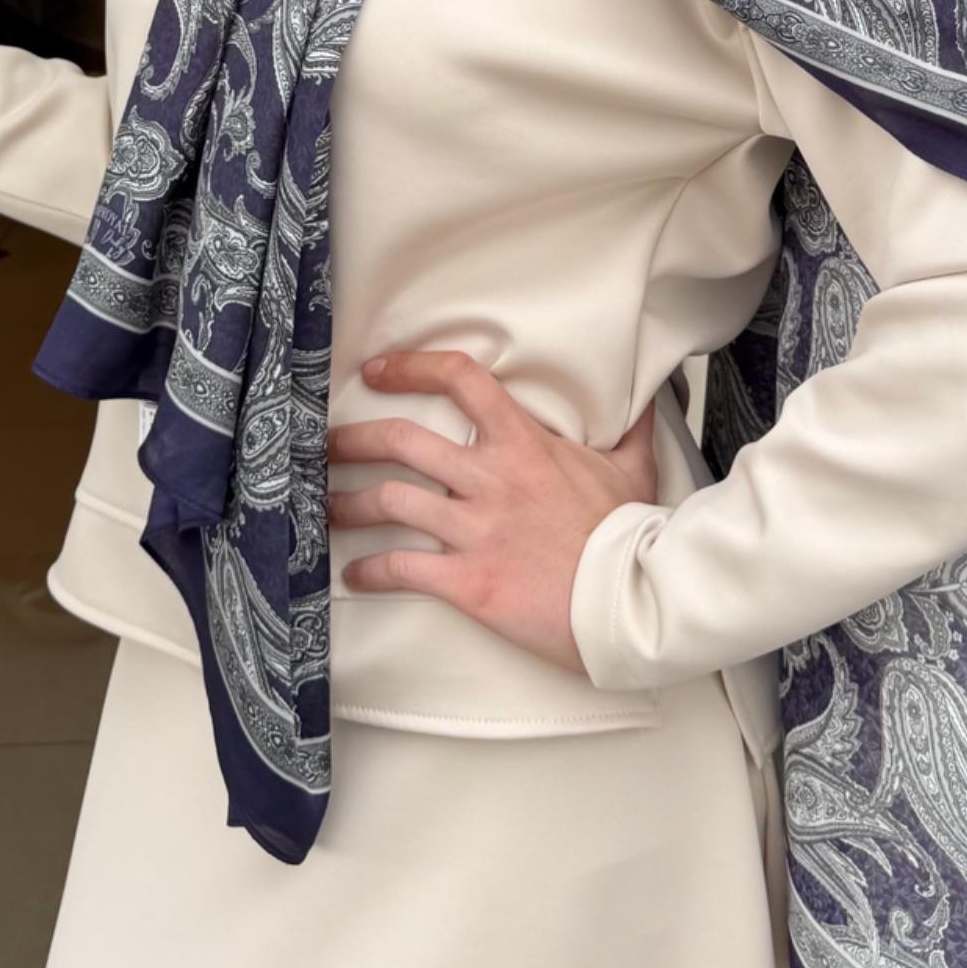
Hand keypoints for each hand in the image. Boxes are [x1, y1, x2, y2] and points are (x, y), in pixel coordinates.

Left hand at [325, 348, 659, 676]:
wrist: (631, 600)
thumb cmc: (629, 535)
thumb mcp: (633, 467)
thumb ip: (628, 427)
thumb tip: (641, 395)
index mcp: (524, 443)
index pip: (460, 380)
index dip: (412, 367)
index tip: (378, 369)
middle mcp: (490, 479)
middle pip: (401, 441)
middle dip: (354, 439)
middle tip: (328, 443)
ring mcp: (474, 530)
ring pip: (388, 502)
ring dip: (347, 503)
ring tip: (325, 507)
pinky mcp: (467, 581)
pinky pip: (401, 568)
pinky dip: (370, 570)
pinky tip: (354, 573)